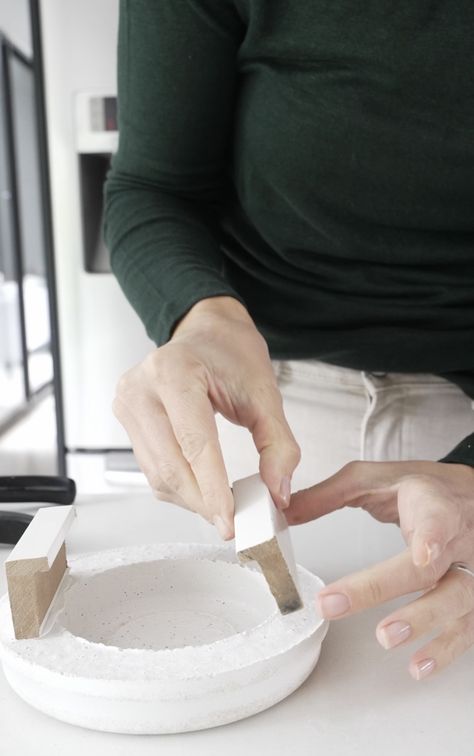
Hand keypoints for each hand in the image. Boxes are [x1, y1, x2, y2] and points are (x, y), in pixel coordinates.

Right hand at [113, 297, 299, 538]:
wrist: (205, 332)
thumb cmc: (231, 354)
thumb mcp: (265, 392)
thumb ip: (277, 443)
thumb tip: (276, 492)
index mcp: (174, 372)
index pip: (194, 443)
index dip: (213, 489)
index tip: (230, 521)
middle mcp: (141, 387)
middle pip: (170, 466)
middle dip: (203, 501)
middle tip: (232, 522)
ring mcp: (128, 404)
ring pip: (157, 474)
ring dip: (191, 499)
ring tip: (221, 505)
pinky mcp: (126, 419)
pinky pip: (150, 468)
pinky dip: (178, 486)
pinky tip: (201, 488)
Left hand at [286, 460, 473, 678]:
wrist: (466, 493)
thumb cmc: (420, 486)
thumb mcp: (372, 478)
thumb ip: (327, 495)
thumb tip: (283, 511)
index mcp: (431, 502)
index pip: (436, 518)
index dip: (431, 537)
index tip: (421, 555)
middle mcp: (457, 538)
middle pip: (431, 567)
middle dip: (384, 588)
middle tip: (339, 604)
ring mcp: (470, 568)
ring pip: (456, 599)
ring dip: (423, 623)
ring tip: (387, 637)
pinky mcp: (473, 593)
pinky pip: (467, 625)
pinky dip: (445, 648)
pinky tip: (418, 666)